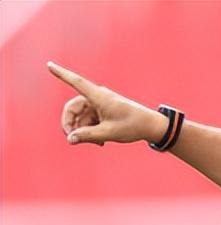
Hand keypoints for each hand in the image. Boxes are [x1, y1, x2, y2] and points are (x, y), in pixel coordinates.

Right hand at [47, 61, 164, 146]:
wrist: (151, 126)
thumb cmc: (132, 126)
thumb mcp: (108, 133)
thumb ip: (87, 136)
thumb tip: (70, 139)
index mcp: (99, 96)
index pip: (76, 82)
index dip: (62, 74)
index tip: (49, 65)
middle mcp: (98, 97)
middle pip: (73, 108)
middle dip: (70, 124)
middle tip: (72, 139)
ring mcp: (100, 104)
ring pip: (81, 117)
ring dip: (83, 130)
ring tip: (97, 143)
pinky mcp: (103, 111)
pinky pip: (89, 120)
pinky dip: (91, 130)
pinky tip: (100, 142)